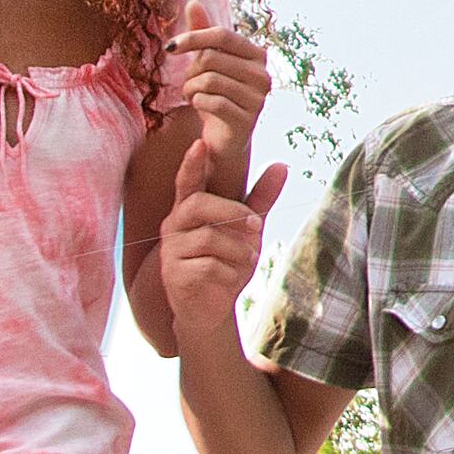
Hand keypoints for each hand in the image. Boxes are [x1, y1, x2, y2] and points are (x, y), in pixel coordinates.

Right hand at [158, 129, 289, 344]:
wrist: (212, 310)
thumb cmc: (227, 262)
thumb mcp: (247, 229)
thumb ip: (260, 198)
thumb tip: (283, 165)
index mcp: (190, 209)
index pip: (187, 181)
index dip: (192, 163)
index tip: (199, 143)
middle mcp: (174, 225)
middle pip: (200, 204)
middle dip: (233, 212)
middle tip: (257, 226)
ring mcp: (171, 251)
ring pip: (209, 239)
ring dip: (237, 251)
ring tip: (247, 261)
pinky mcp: (174, 276)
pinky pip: (208, 267)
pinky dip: (228, 274)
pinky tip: (229, 281)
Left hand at [160, 14, 280, 163]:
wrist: (225, 138)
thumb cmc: (217, 95)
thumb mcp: (208, 63)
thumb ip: (202, 33)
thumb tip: (192, 2)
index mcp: (256, 54)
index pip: (222, 35)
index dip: (194, 37)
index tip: (169, 47)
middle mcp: (262, 74)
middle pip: (212, 58)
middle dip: (191, 70)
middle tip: (188, 83)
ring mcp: (258, 98)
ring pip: (209, 80)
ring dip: (190, 88)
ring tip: (190, 95)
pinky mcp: (247, 120)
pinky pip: (212, 102)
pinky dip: (197, 102)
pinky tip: (198, 105)